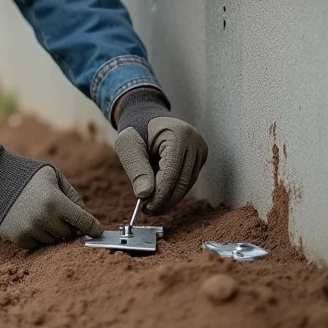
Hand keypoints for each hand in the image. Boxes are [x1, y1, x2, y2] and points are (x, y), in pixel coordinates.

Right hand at [0, 148, 102, 248]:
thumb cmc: (28, 175)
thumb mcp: (54, 176)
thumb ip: (73, 196)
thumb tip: (88, 220)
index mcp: (55, 201)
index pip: (84, 222)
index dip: (93, 227)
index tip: (98, 231)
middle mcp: (42, 218)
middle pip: (68, 234)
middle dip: (67, 225)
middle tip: (58, 213)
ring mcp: (28, 230)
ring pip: (53, 241)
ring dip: (52, 231)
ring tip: (41, 214)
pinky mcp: (16, 237)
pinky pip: (37, 245)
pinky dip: (37, 236)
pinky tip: (30, 221)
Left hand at [113, 88, 207, 214]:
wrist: (146, 116)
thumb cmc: (135, 129)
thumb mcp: (128, 146)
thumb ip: (136, 169)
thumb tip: (144, 195)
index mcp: (179, 135)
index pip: (172, 173)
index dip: (160, 194)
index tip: (145, 207)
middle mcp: (195, 142)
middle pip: (183, 182)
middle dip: (165, 200)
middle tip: (147, 211)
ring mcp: (200, 150)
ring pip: (187, 184)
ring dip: (169, 198)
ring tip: (151, 204)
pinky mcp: (199, 157)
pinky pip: (188, 180)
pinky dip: (173, 190)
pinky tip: (160, 195)